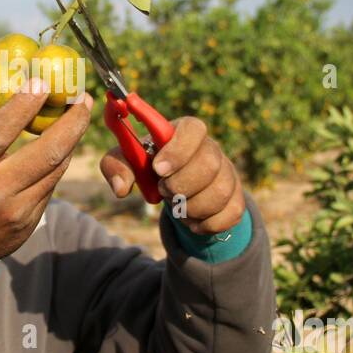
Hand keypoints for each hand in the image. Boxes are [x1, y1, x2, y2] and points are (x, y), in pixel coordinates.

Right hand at [0, 79, 93, 288]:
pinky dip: (59, 161)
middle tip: (82, 97)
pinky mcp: (29, 223)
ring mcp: (15, 212)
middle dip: (71, 122)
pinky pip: (51, 185)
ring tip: (78, 113)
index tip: (41, 81)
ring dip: (71, 139)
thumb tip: (4, 82)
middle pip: (45, 154)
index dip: (22, 106)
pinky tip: (63, 144)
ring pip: (56, 169)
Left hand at [99, 116, 243, 234]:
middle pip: (210, 163)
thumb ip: (116, 166)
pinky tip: (192, 221)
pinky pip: (232, 212)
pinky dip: (208, 223)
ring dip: (192, 207)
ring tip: (177, 208)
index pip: (193, 128)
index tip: (158, 169)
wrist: (176, 186)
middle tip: (164, 192)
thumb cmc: (150, 166)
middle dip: (181, 184)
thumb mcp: (128, 161)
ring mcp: (228, 173)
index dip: (178, 149)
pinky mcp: (236, 197)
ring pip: (220, 191)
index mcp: (185, 132)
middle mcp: (211, 149)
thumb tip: (120, 187)